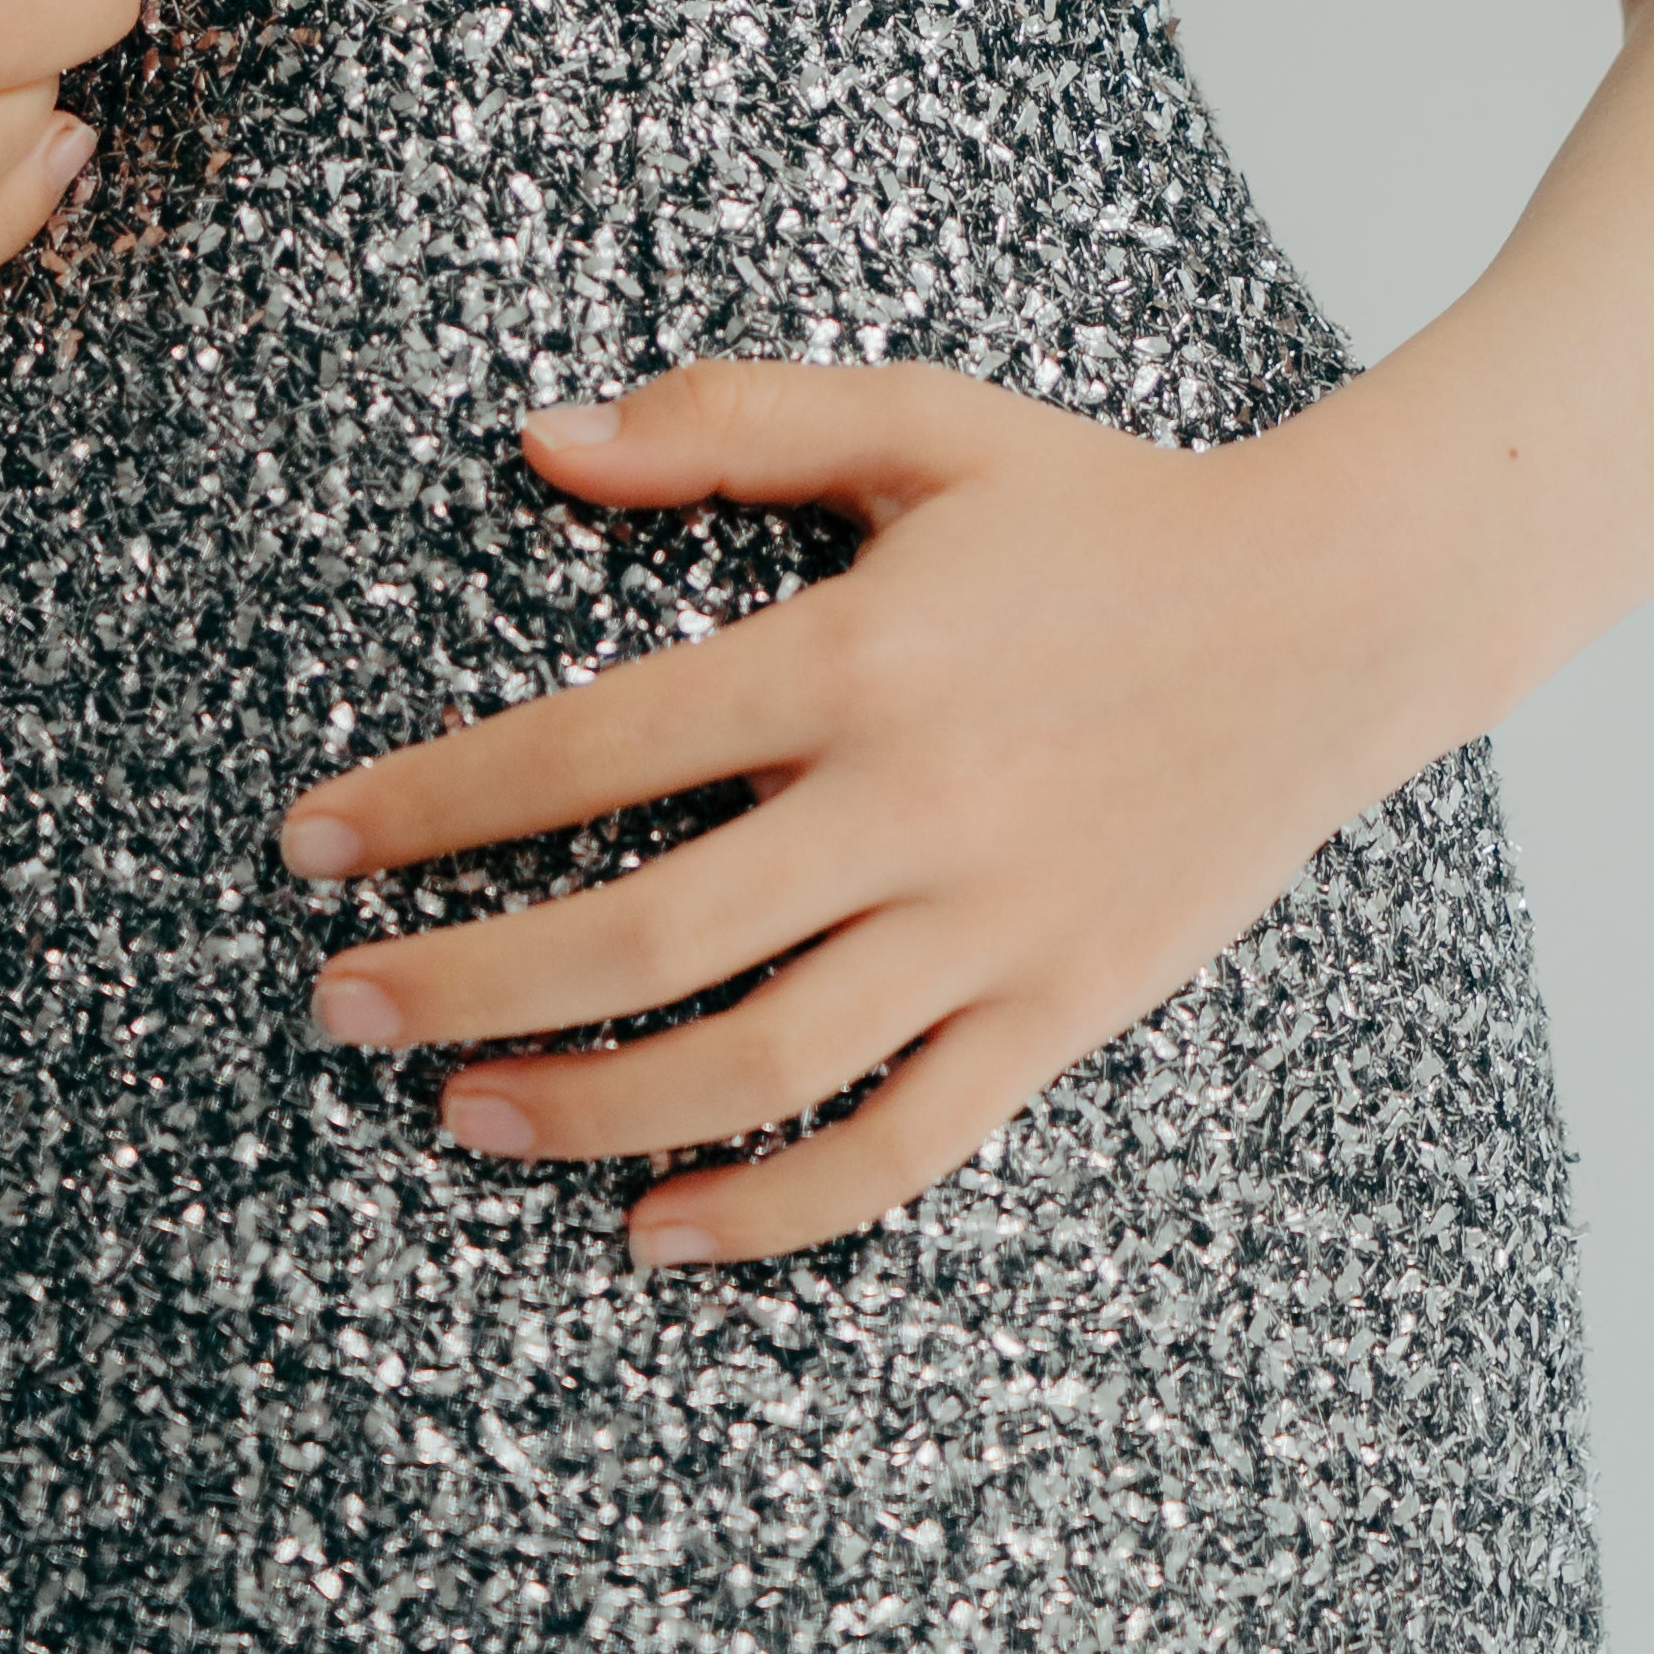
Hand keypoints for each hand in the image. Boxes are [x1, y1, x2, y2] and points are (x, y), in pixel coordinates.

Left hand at [277, 360, 1443, 1267]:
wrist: (1341, 613)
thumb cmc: (1107, 512)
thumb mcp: (923, 426)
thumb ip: (730, 425)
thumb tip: (540, 440)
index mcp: (856, 656)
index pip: (590, 749)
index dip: (432, 805)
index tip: (312, 846)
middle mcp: (916, 805)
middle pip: (645, 935)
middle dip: (466, 983)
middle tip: (339, 1010)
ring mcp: (995, 925)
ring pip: (759, 1062)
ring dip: (589, 1109)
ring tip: (462, 1116)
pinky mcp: (1065, 1011)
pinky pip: (903, 1146)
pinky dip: (774, 1207)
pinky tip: (659, 1229)